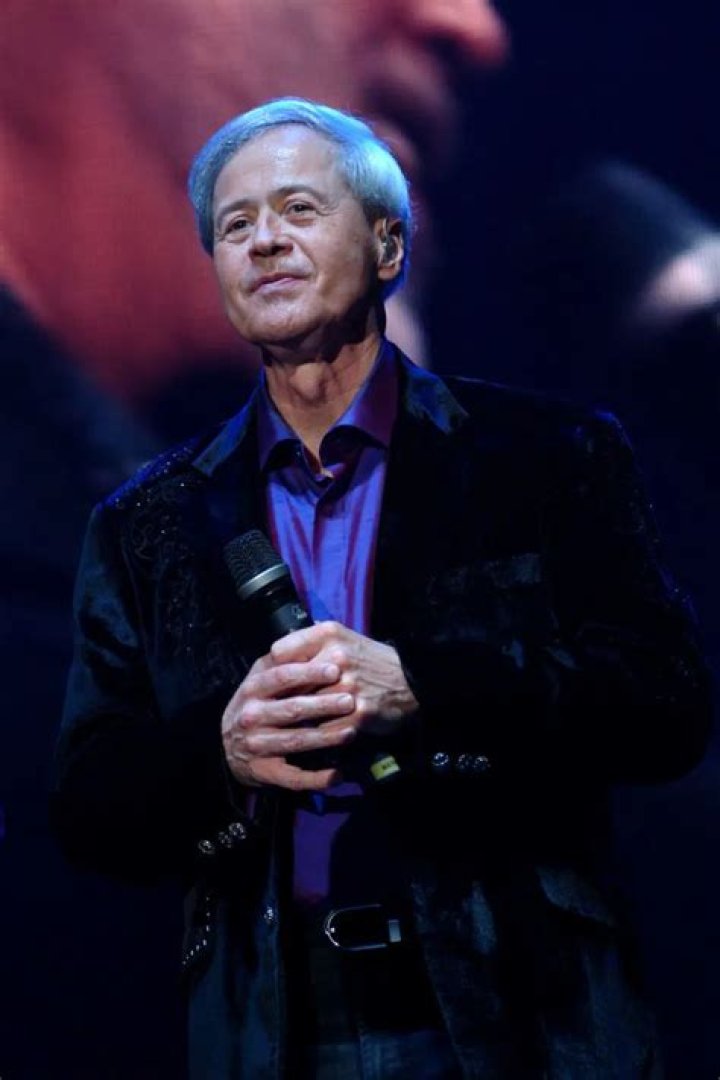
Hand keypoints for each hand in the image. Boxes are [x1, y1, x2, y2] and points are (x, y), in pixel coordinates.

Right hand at [221, 654, 356, 790]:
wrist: (228, 746)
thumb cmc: (254, 705)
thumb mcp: (259, 679)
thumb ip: (280, 662)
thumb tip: (307, 639)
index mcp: (253, 689)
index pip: (281, 677)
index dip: (308, 673)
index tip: (334, 669)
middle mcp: (251, 717)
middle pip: (292, 709)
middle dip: (323, 704)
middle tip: (350, 700)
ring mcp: (257, 746)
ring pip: (296, 741)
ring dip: (325, 738)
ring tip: (351, 731)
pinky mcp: (265, 772)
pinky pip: (294, 777)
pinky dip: (317, 777)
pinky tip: (338, 774)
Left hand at [270, 621, 418, 737]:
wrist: (411, 680)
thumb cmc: (369, 660)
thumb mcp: (342, 638)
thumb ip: (309, 642)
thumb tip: (274, 654)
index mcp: (328, 634)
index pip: (279, 652)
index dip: (274, 669)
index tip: (274, 681)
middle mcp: (336, 657)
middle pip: (288, 684)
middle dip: (280, 698)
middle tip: (272, 710)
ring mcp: (346, 687)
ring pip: (303, 708)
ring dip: (296, 719)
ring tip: (289, 726)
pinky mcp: (356, 713)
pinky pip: (323, 728)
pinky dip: (317, 734)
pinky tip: (316, 735)